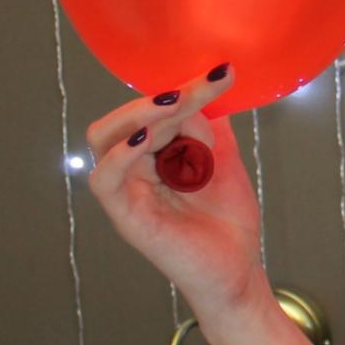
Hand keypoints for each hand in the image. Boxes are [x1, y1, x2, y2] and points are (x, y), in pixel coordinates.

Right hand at [83, 62, 267, 316]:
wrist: (239, 270)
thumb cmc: (227, 221)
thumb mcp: (222, 161)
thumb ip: (209, 127)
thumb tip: (205, 86)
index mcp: (151, 154)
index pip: (147, 111)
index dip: (177, 90)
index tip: (219, 75)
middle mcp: (132, 169)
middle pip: (119, 119)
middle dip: (156, 98)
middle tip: (195, 88)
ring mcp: (125, 192)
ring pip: (107, 139)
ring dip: (142, 115)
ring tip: (177, 104)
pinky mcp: (125, 216)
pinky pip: (105, 178)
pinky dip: (121, 153)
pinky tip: (146, 138)